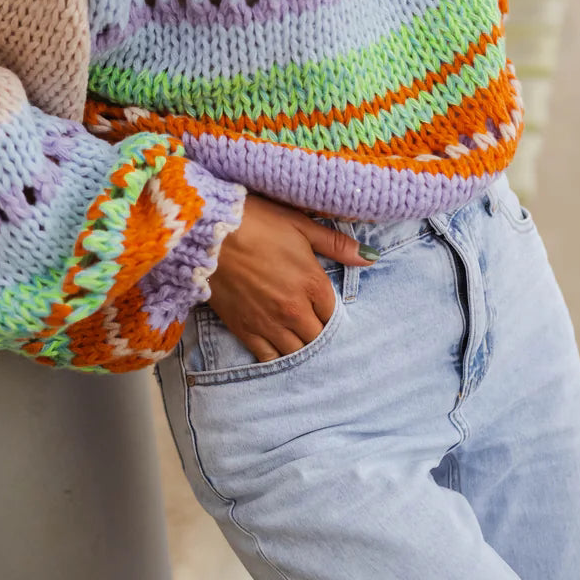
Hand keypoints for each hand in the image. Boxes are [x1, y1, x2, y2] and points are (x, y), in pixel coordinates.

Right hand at [205, 194, 375, 363]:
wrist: (209, 233)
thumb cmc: (256, 222)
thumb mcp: (301, 225)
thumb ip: (337, 245)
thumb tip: (370, 257)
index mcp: (313, 283)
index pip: (333, 313)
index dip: (329, 310)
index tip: (322, 305)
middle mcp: (295, 310)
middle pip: (318, 336)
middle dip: (317, 329)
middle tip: (310, 321)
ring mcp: (269, 323)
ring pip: (297, 351)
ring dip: (300, 344)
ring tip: (296, 335)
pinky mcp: (245, 330)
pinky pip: (269, 357)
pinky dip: (277, 356)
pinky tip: (277, 347)